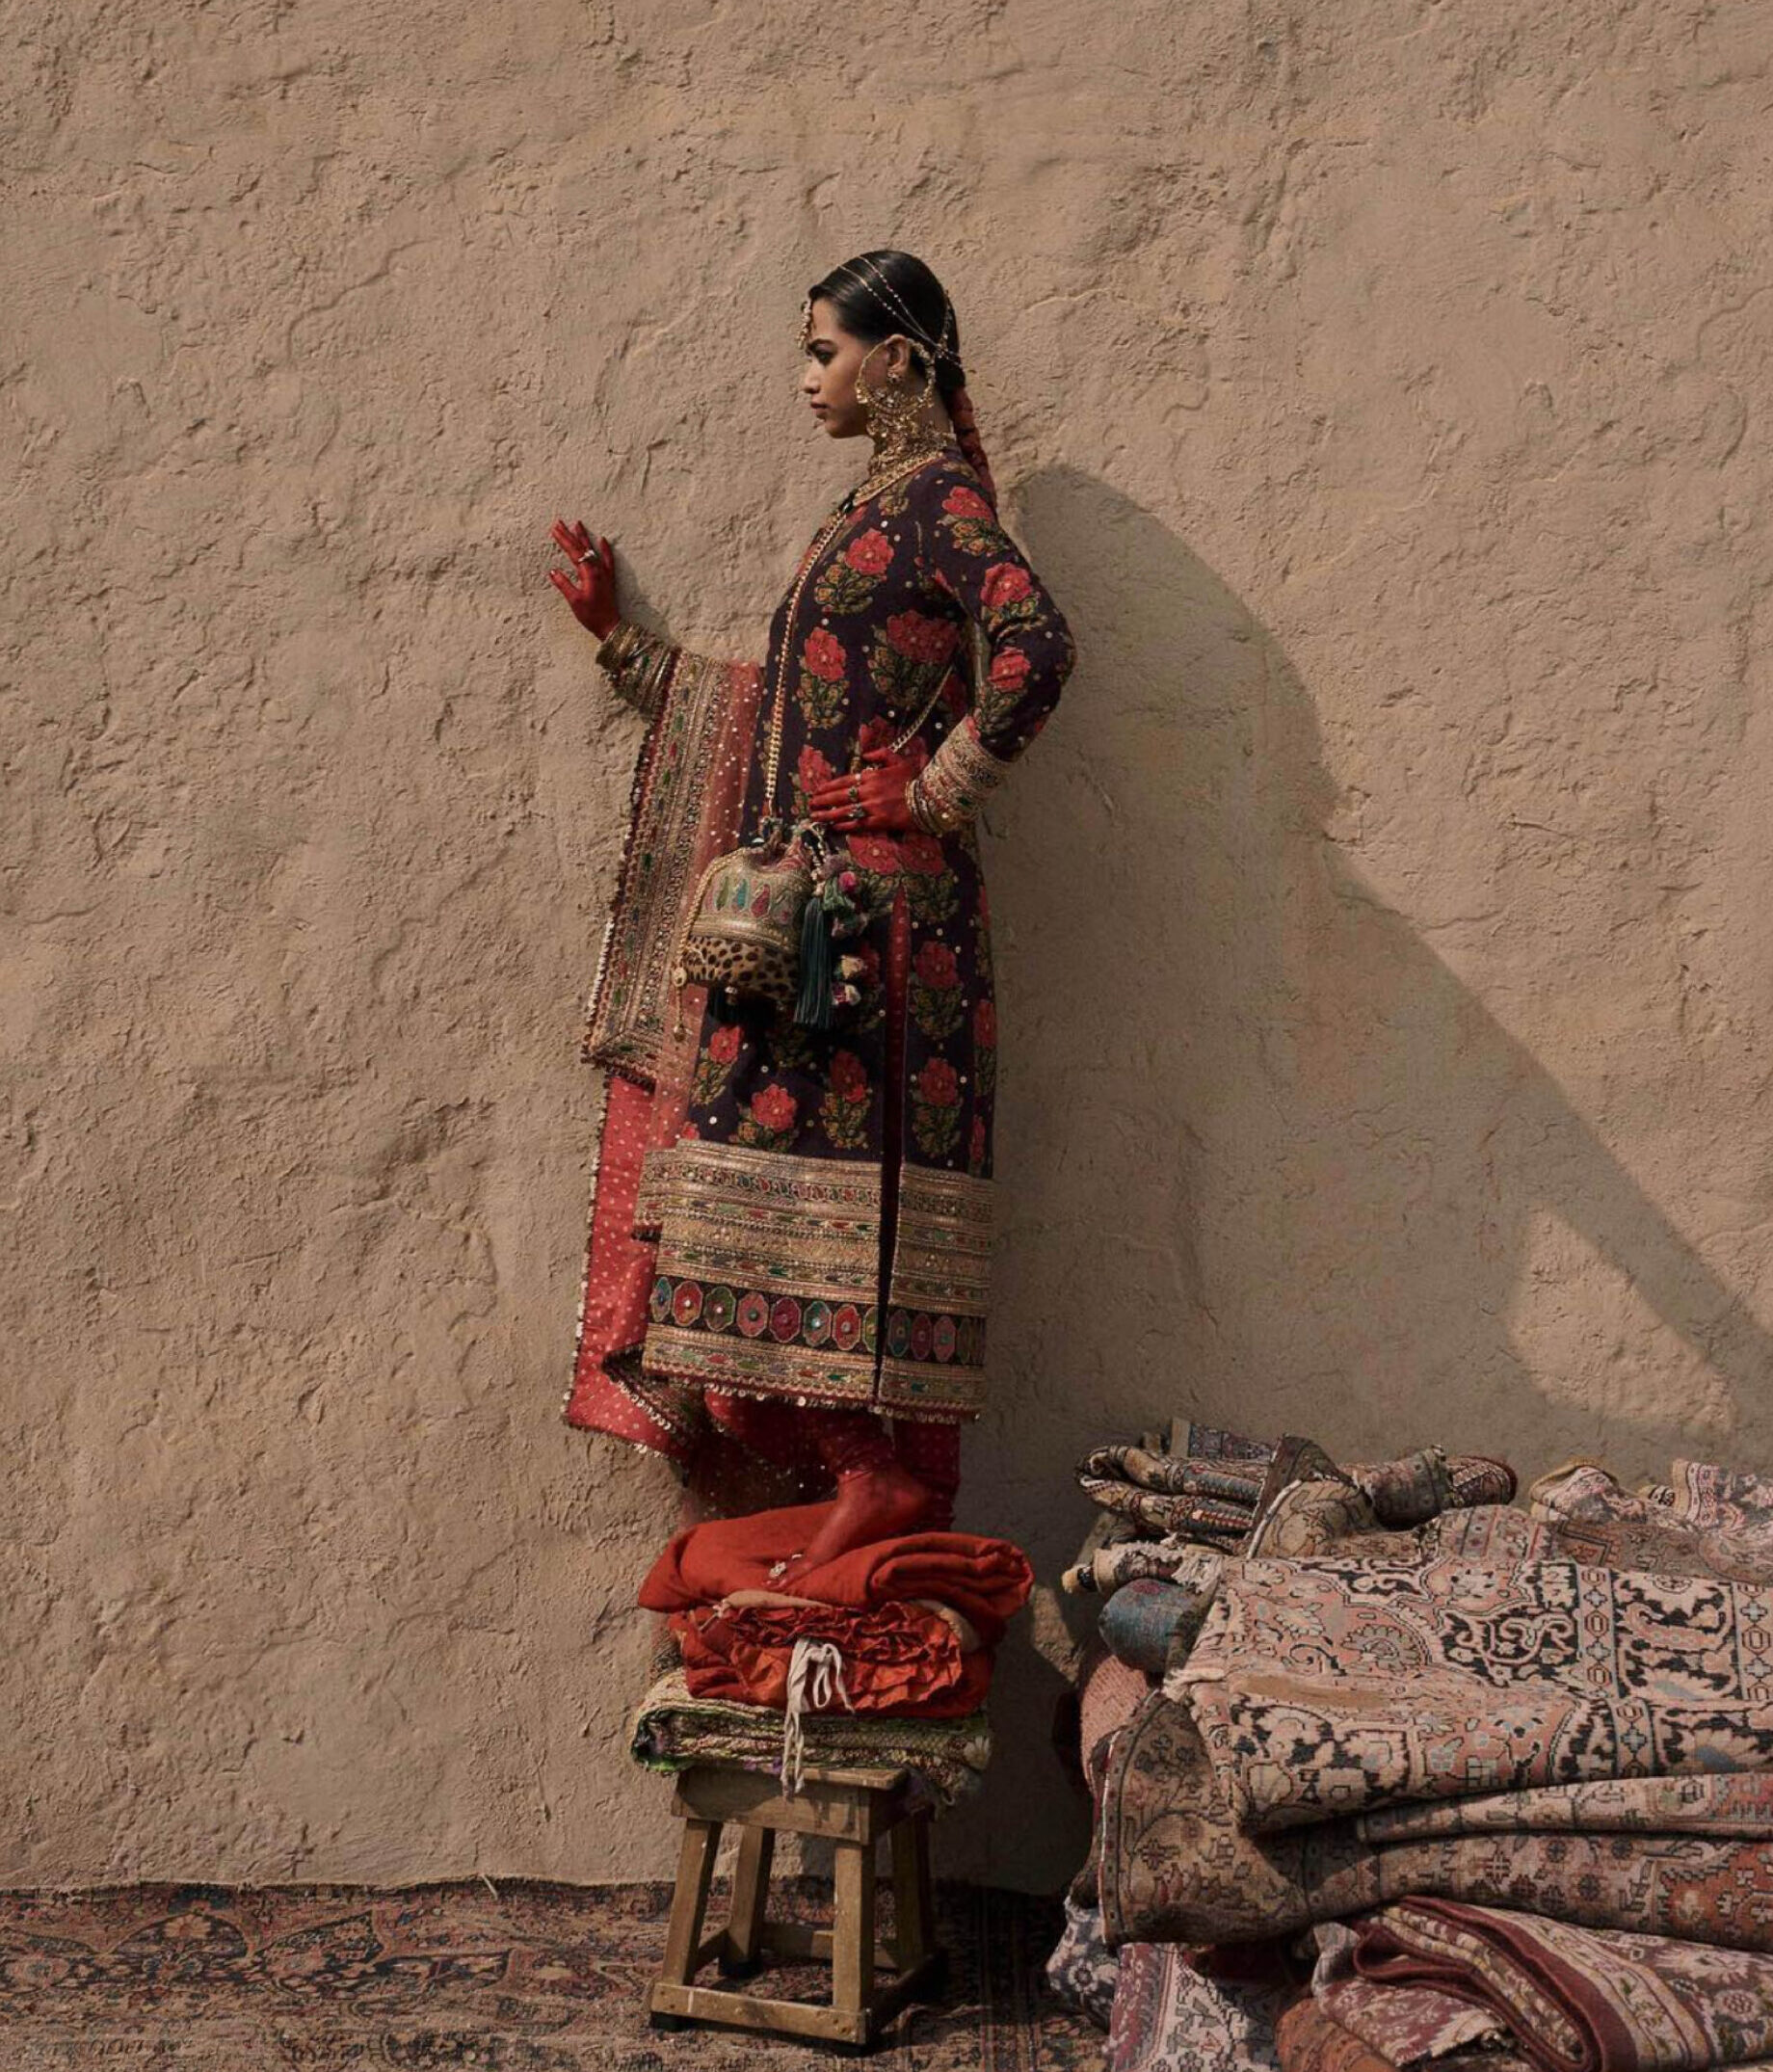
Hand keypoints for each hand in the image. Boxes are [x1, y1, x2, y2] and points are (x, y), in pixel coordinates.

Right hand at [548, 518, 618, 638]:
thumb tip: (553, 571)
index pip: (573, 551)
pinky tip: (602, 539)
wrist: (610, 626)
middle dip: (569, 534)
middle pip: (581, 548)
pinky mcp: (609, 578)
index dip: (563, 540)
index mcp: (588, 573)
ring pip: (592, 550)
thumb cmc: (592, 615)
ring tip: (577, 524)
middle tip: (559, 523)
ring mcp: (604, 573)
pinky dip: (605, 549)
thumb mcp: (574, 601)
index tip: (554, 529)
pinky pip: (608, 559)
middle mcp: (597, 569)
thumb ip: (564, 584)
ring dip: (584, 537)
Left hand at [808, 747, 918, 833]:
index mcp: (872, 776)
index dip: (829, 786)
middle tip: (810, 804)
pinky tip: (834, 827)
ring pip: (845, 811)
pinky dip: (844, 826)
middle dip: (823, 801)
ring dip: (828, 815)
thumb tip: (866, 755)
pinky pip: (858, 824)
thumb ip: (881, 754)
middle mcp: (869, 791)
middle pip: (840, 796)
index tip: (817, 790)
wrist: (932, 796)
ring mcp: (873, 807)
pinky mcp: (880, 821)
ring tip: (815, 817)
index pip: (844, 781)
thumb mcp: (899, 759)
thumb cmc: (917, 777)